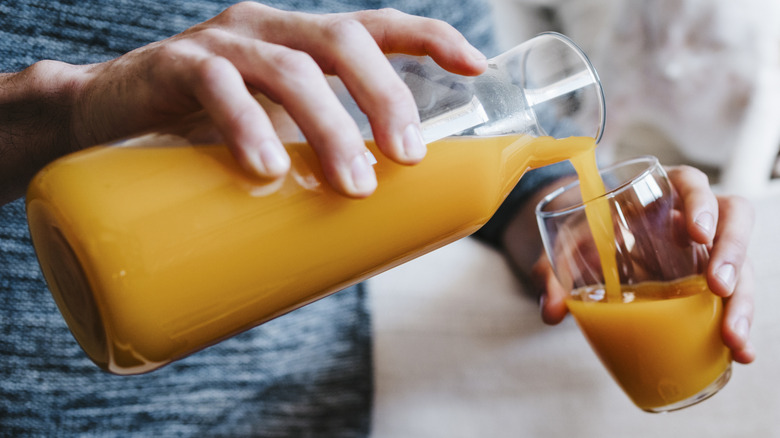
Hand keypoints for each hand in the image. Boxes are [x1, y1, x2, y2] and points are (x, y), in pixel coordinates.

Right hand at [72, 3, 486, 196]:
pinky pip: (219, 87)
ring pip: (291, 69)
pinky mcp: (174, 65)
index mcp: (299, 42)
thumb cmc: (202, 133)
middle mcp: (268, 29)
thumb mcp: (271, 136)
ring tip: (354, 185)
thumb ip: (312, 157)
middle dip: (386, 98)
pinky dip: (248, 127)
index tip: (476, 66)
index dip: (429, 38)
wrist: (103, 121)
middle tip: (407, 158)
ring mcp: (222, 42)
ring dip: (331, 127)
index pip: (374, 26)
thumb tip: (376, 220)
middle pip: (344, 43)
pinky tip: (268, 169)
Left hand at [531, 165, 755, 363]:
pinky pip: (734, 296)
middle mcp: (689, 218)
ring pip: (742, 262)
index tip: (696, 234)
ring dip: (743, 299)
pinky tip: (740, 353)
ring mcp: (704, 250)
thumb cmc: (582, 240)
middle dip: (732, 251)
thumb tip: (552, 311)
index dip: (700, 204)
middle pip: (732, 218)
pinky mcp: (710, 280)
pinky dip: (737, 322)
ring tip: (732, 336)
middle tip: (719, 287)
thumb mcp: (562, 251)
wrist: (585, 253)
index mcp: (655, 195)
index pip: (690, 183)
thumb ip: (551, 274)